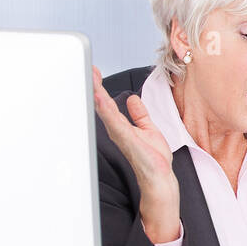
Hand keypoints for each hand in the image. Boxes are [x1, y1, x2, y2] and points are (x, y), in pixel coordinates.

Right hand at [92, 66, 179, 240]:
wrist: (159, 177)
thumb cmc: (153, 158)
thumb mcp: (147, 128)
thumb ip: (139, 114)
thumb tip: (131, 99)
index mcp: (121, 125)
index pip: (106, 102)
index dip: (99, 86)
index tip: (93, 69)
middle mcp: (117, 129)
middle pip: (101, 104)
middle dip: (94, 86)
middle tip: (87, 68)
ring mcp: (121, 134)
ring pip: (104, 110)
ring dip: (97, 93)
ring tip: (91, 77)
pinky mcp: (127, 139)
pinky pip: (115, 121)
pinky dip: (107, 109)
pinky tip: (101, 98)